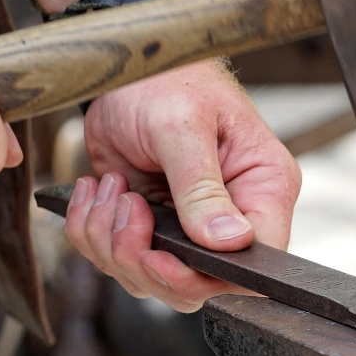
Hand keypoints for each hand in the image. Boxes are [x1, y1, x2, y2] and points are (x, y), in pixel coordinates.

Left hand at [64, 60, 300, 311]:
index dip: (203, 277)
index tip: (159, 257)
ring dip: (111, 242)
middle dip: (144, 260)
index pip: (253, 264)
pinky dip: (92, 232)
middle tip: (124, 210)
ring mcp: (187, 227)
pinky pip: (117, 259)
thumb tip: (230, 241)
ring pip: (149, 278)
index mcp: (263, 189)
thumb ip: (203, 188)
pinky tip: (97, 190)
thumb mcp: (182, 127)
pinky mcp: (149, 227)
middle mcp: (231, 216)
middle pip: (196, 286)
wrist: (123, 69)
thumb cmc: (167, 79)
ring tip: (109, 188)